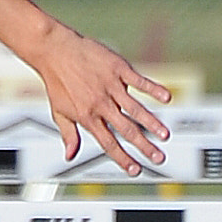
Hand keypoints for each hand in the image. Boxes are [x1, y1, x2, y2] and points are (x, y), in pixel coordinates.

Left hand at [34, 24, 170, 175]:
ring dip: (151, 122)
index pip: (108, 143)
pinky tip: (167, 97)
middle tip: (159, 158)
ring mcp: (110, 85)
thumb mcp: (59, 111)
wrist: (54, 50)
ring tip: (165, 135)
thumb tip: (70, 156)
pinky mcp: (117, 68)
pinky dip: (153, 89)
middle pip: (125, 129)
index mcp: (87, 116)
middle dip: (143, 145)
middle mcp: (100, 103)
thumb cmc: (57, 82)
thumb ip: (69, 135)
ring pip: (134, 108)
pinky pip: (138, 81)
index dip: (122, 158)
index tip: (135, 171)